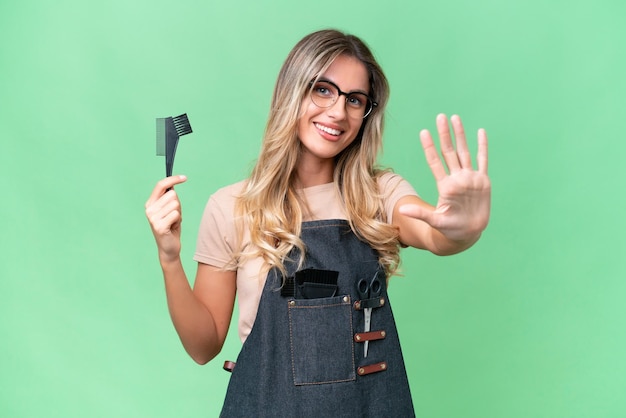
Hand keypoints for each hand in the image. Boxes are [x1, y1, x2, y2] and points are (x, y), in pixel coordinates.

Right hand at [145, 175, 187, 262]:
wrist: (169, 247)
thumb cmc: (171, 226)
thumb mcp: (170, 209)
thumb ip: (170, 198)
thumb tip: (173, 186)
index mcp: (150, 203)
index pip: (160, 185)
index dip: (173, 179)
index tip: (185, 178)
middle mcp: (149, 209)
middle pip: (172, 195)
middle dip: (178, 205)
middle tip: (173, 216)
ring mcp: (153, 218)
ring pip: (175, 204)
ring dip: (178, 213)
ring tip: (173, 222)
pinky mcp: (159, 226)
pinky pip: (176, 214)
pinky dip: (178, 220)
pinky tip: (173, 227)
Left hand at [399, 114, 490, 242]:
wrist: (467, 234)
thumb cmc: (449, 229)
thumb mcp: (435, 221)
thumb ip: (420, 214)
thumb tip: (402, 211)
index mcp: (445, 186)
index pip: (435, 162)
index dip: (430, 147)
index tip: (423, 132)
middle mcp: (457, 178)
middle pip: (449, 152)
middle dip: (445, 134)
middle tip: (440, 117)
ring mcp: (469, 179)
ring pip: (464, 152)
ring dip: (461, 136)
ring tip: (455, 118)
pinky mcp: (482, 182)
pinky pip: (483, 161)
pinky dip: (482, 147)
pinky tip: (480, 132)